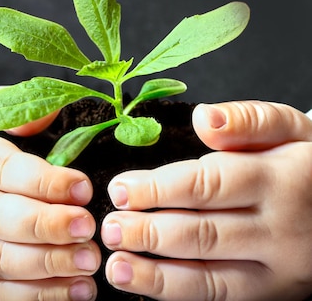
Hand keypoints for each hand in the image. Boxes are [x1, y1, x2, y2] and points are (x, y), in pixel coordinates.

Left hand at [101, 101, 311, 299]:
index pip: (207, 186)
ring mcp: (279, 269)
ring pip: (209, 278)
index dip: (157, 190)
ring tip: (115, 266)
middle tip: (109, 229)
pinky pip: (219, 297)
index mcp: (280, 180)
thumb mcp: (291, 129)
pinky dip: (177, 293)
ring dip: (155, 276)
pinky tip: (144, 283)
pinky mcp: (273, 293)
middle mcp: (280, 230)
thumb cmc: (306, 163)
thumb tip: (202, 119)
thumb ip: (248, 120)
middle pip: (203, 234)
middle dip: (148, 234)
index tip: (119, 190)